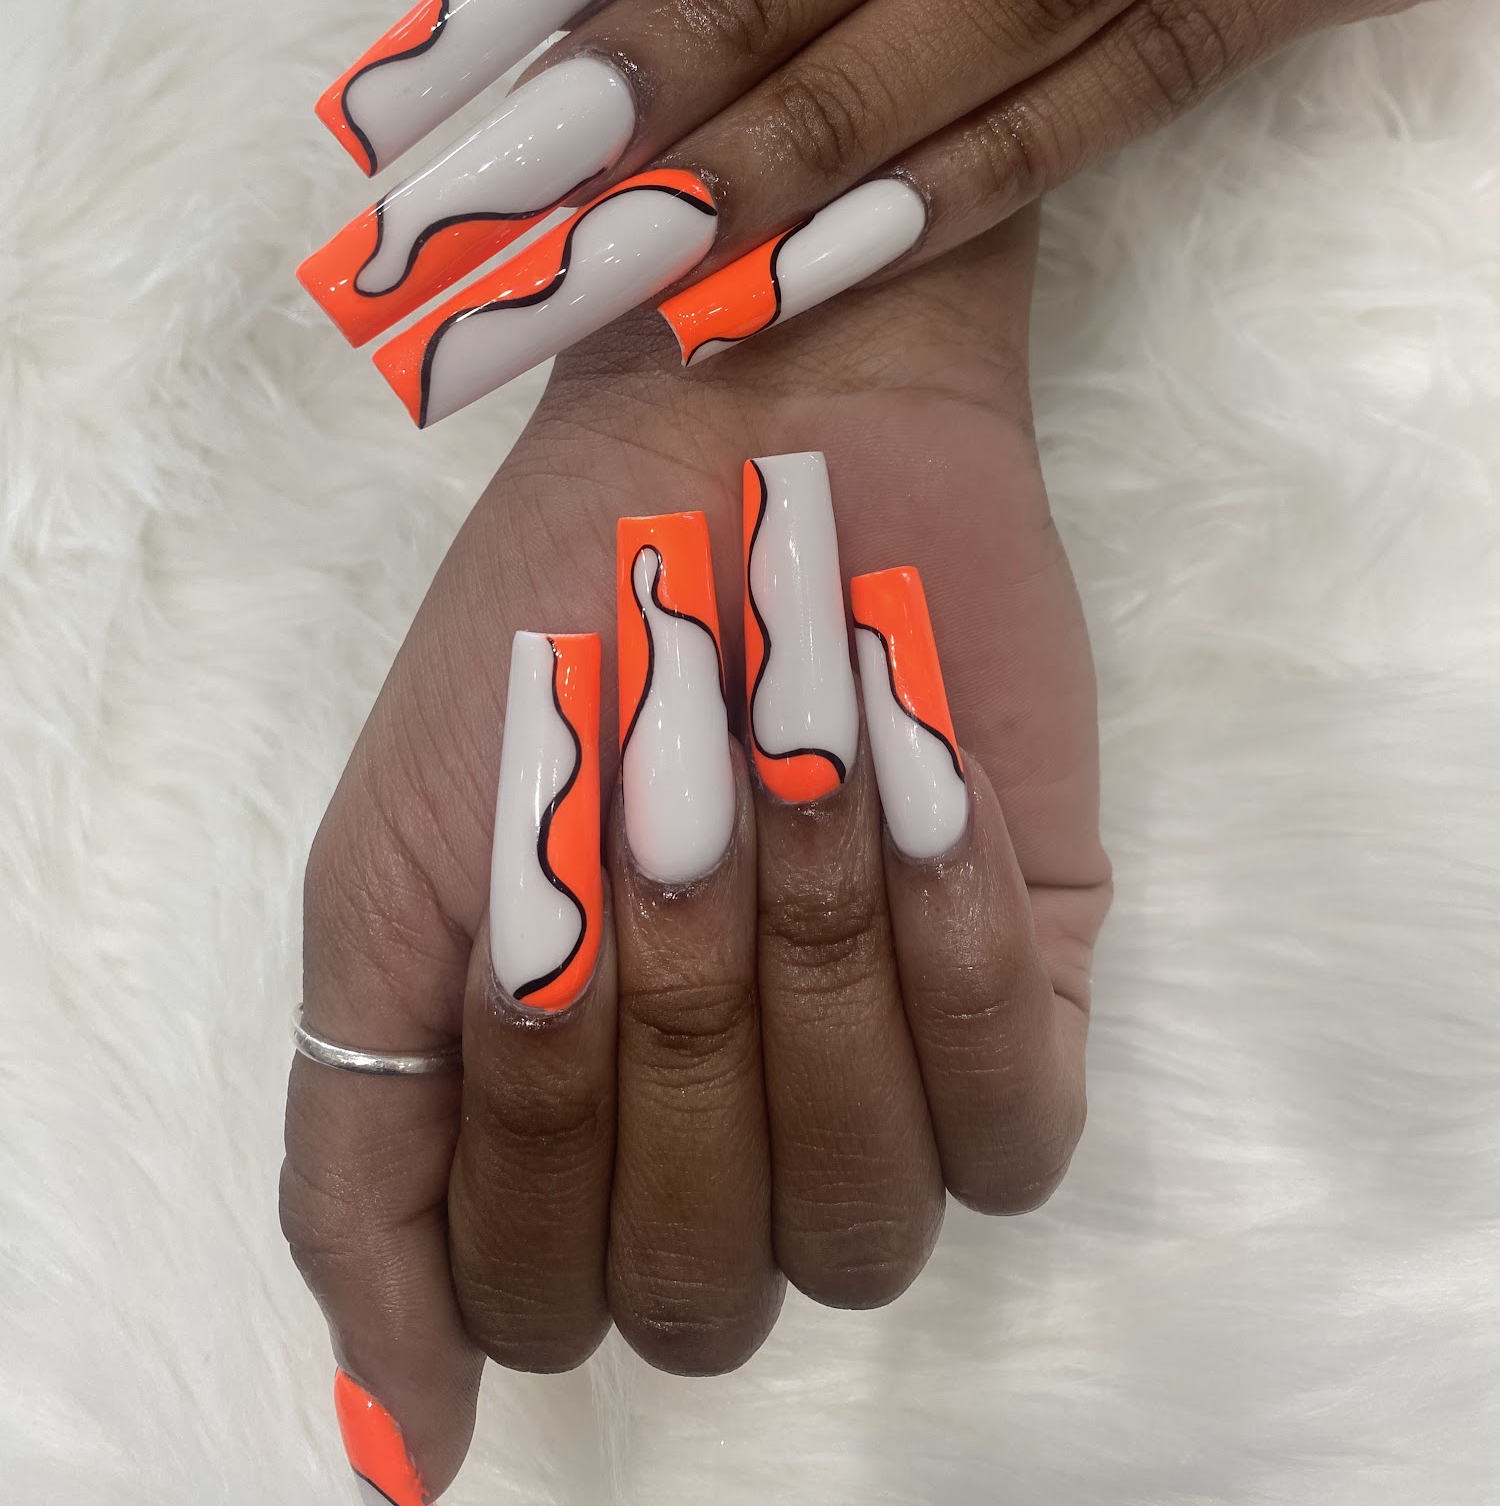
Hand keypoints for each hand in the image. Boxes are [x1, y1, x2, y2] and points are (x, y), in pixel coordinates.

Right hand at [279, 215, 1107, 1498]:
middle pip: (707, 1292)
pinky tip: (915, 807)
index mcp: (564, 1129)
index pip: (548, 1306)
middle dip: (664, 1046)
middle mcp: (725, 1139)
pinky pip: (1016, 1134)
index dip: (535, 1141)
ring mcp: (883, 1076)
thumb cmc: (554, 642)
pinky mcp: (1032, 998)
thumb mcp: (387, 888)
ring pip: (861, 1231)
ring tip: (788, 787)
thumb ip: (362, 1166)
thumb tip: (412, 1449)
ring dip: (801, 990)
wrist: (750, 440)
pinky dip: (951, 970)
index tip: (532, 922)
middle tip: (659, 823)